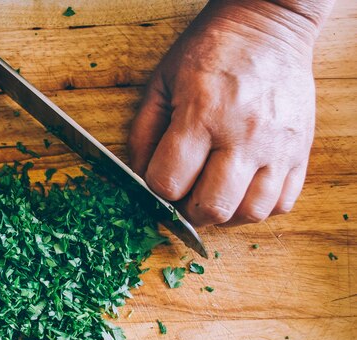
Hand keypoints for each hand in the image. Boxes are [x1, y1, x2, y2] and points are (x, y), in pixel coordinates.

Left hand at [128, 0, 328, 226]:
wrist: (268, 25)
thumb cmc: (211, 50)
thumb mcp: (163, 82)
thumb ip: (144, 132)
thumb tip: (139, 176)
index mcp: (201, 114)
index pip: (169, 182)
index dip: (156, 189)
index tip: (159, 181)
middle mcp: (243, 135)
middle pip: (211, 207)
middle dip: (188, 210)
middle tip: (184, 195)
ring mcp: (277, 146)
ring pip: (250, 212)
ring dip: (224, 213)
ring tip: (214, 193)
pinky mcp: (301, 150)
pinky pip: (282, 202)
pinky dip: (258, 206)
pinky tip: (243, 189)